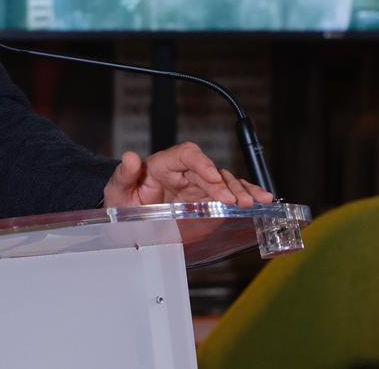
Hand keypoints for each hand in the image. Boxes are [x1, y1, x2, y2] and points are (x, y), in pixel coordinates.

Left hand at [102, 141, 274, 208]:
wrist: (128, 224)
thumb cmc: (123, 204)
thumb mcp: (117, 192)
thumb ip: (124, 175)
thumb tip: (130, 157)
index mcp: (163, 165)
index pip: (187, 155)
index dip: (202, 163)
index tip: (211, 177)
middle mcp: (184, 173)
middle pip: (210, 170)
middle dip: (225, 185)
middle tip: (234, 201)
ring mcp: (198, 188)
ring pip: (224, 181)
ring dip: (240, 190)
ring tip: (253, 202)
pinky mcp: (208, 202)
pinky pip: (230, 195)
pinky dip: (246, 195)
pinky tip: (261, 200)